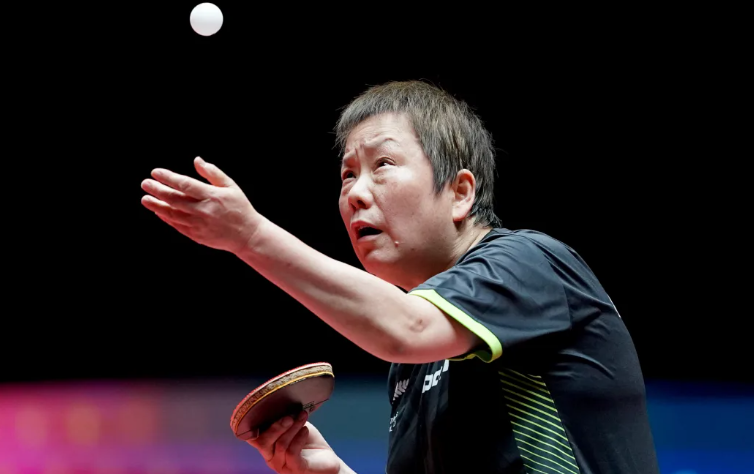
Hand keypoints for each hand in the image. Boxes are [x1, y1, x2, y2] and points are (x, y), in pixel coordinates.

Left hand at [141, 157, 263, 253]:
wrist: (247, 235)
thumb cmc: (239, 208)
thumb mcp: (231, 187)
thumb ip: (212, 173)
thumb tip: (196, 160)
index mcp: (212, 196)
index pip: (185, 184)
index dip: (168, 178)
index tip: (155, 172)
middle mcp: (204, 210)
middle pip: (174, 199)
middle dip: (157, 190)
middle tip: (145, 184)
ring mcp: (199, 224)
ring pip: (172, 214)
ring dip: (157, 206)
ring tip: (145, 199)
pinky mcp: (197, 235)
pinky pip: (177, 225)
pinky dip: (166, 218)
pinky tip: (159, 211)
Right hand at [247, 411, 342, 473]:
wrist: (326, 459)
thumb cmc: (308, 442)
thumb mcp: (294, 425)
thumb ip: (285, 418)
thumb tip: (281, 402)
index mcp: (268, 447)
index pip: (253, 438)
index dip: (254, 425)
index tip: (267, 409)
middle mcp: (271, 458)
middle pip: (263, 442)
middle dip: (275, 426)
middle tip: (289, 416)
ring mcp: (282, 466)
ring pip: (280, 445)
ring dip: (292, 429)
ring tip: (302, 418)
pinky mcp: (296, 470)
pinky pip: (292, 453)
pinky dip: (299, 438)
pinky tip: (305, 430)